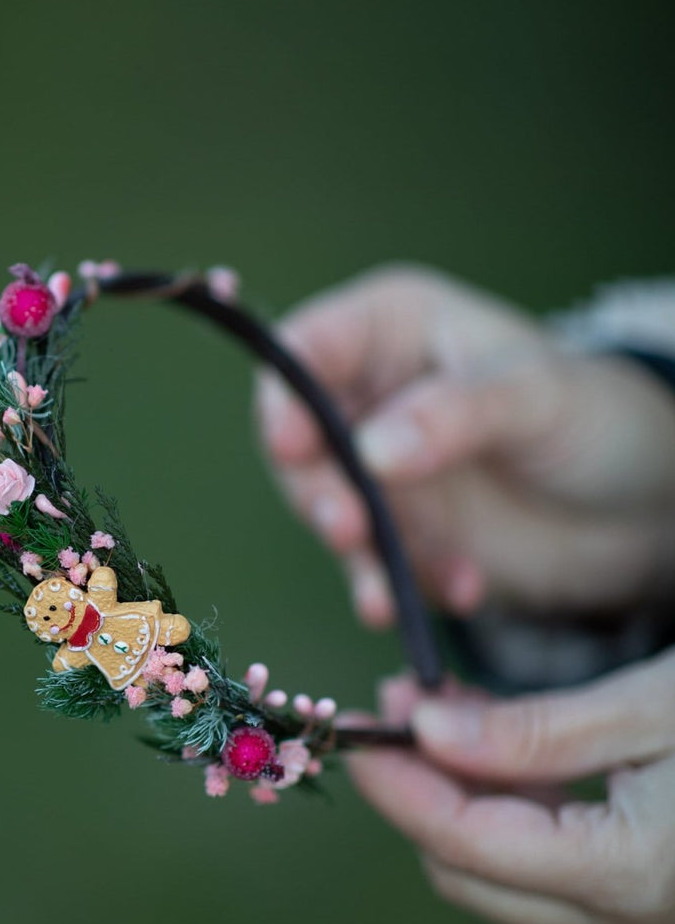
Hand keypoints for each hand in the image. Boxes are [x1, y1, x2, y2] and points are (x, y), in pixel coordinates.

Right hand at [257, 266, 674, 625]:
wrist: (642, 505)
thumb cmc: (592, 414)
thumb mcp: (534, 396)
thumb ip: (454, 415)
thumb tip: (371, 453)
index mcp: (389, 331)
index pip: (308, 348)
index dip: (285, 394)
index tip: (291, 442)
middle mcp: (369, 399)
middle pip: (301, 442)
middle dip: (317, 490)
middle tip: (346, 527)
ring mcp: (379, 473)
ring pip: (329, 512)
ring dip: (357, 553)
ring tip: (387, 592)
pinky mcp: (399, 536)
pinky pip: (376, 566)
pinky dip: (406, 587)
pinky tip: (461, 588)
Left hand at [346, 650, 674, 923]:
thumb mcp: (659, 704)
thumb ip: (536, 730)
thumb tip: (424, 733)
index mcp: (632, 874)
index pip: (468, 842)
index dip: (400, 785)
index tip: (357, 728)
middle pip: (471, 872)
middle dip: (422, 787)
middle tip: (401, 702)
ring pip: (506, 876)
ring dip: (463, 797)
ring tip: (441, 707)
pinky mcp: (647, 919)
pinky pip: (552, 874)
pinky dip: (514, 814)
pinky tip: (499, 745)